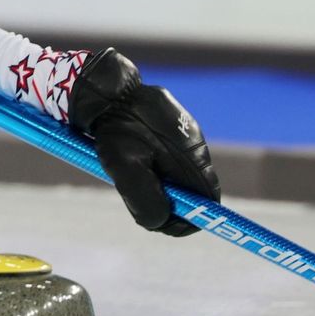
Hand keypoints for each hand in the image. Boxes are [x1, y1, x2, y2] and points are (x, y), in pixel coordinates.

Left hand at [67, 48, 221, 236]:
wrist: (106, 91)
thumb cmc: (115, 128)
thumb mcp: (125, 167)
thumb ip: (144, 198)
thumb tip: (161, 222)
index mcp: (191, 157)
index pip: (208, 199)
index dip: (192, 218)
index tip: (166, 224)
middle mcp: (195, 146)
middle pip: (195, 190)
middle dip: (173, 204)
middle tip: (142, 203)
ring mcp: (186, 135)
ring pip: (181, 175)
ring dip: (162, 185)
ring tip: (133, 177)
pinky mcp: (173, 127)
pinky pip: (172, 158)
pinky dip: (157, 168)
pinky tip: (135, 161)